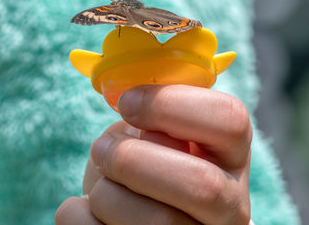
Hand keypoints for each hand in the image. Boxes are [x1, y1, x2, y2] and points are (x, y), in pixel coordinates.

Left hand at [55, 85, 252, 224]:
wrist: (133, 211)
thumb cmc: (145, 160)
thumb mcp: (156, 130)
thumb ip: (155, 112)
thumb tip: (127, 95)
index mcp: (230, 155)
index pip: (230, 121)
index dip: (171, 105)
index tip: (127, 103)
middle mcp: (230, 204)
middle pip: (200, 185)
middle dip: (133, 160)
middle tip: (102, 149)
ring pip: (156, 223)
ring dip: (105, 192)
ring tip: (100, 182)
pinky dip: (78, 214)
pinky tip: (86, 208)